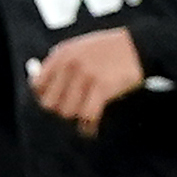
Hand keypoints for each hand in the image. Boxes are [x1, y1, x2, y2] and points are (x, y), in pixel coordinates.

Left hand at [29, 27, 148, 137]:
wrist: (138, 46)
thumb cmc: (108, 49)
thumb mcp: (78, 47)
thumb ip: (59, 64)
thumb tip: (38, 82)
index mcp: (61, 54)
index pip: (37, 86)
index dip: (44, 98)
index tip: (55, 104)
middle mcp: (70, 65)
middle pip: (50, 103)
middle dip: (59, 110)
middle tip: (71, 112)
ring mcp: (85, 76)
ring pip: (67, 112)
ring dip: (75, 118)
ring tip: (83, 118)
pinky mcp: (102, 87)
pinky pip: (87, 115)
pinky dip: (88, 127)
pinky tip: (90, 130)